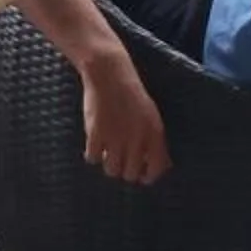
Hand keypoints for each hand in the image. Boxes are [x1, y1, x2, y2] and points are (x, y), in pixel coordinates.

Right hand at [81, 58, 169, 183]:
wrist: (110, 74)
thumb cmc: (131, 93)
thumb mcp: (150, 114)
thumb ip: (153, 139)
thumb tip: (157, 164)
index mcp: (154, 133)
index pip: (156, 168)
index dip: (149, 176)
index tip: (142, 175)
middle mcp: (137, 139)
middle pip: (131, 174)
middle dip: (127, 171)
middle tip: (122, 163)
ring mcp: (116, 138)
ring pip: (112, 170)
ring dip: (110, 165)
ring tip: (108, 154)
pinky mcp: (95, 134)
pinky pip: (93, 159)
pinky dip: (93, 156)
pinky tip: (95, 146)